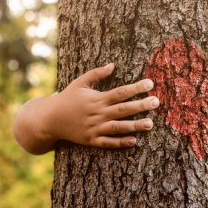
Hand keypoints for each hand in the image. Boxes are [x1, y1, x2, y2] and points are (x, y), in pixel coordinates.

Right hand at [13, 63, 159, 153]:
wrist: (50, 119)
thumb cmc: (68, 98)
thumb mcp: (80, 82)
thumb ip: (97, 74)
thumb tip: (113, 65)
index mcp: (96, 98)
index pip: (120, 92)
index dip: (136, 88)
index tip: (150, 83)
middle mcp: (97, 113)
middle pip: (123, 109)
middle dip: (141, 105)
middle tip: (157, 102)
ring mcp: (94, 128)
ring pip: (118, 127)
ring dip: (135, 126)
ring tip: (151, 124)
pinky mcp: (91, 140)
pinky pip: (108, 142)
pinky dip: (120, 142)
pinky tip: (134, 141)